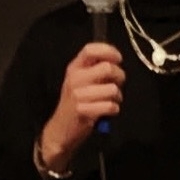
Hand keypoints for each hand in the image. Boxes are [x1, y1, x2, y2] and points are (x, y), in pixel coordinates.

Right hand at [39, 42, 124, 171]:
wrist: (60, 130)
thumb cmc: (75, 103)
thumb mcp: (80, 81)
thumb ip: (95, 69)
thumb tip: (116, 61)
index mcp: (74, 68)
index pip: (90, 49)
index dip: (109, 50)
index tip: (118, 59)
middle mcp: (75, 78)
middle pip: (107, 68)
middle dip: (120, 76)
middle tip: (118, 84)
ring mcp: (78, 95)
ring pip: (112, 89)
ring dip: (118, 96)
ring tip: (111, 101)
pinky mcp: (84, 111)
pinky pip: (110, 106)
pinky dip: (114, 109)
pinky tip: (107, 111)